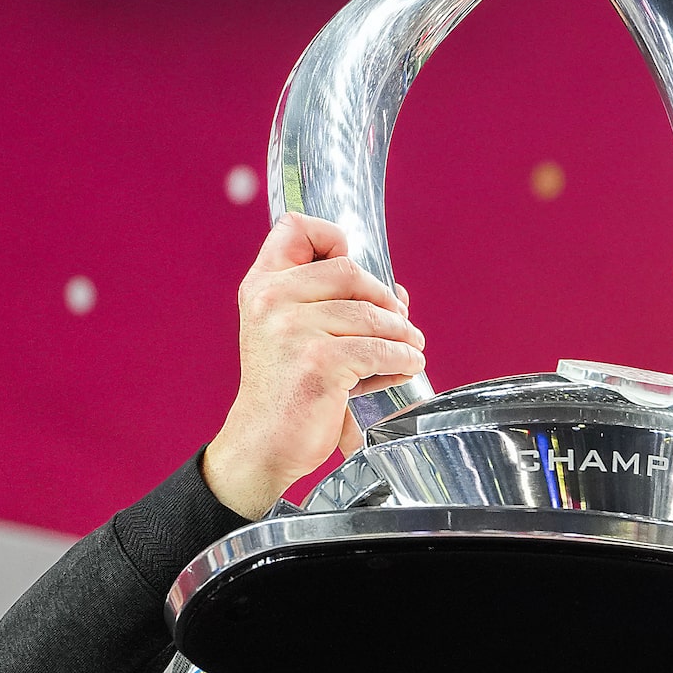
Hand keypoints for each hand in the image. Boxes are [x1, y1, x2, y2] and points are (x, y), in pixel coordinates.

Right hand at [202, 215, 425, 520]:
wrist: (265, 442)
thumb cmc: (288, 388)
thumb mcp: (297, 333)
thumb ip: (337, 304)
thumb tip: (398, 292)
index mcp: (262, 286)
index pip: (294, 229)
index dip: (330, 237)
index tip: (351, 259)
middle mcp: (271, 301)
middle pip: (351, 271)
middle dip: (384, 299)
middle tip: (402, 323)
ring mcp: (293, 331)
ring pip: (372, 314)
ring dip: (402, 333)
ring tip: (410, 347)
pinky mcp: (318, 362)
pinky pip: (380, 349)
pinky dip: (403, 358)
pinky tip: (407, 365)